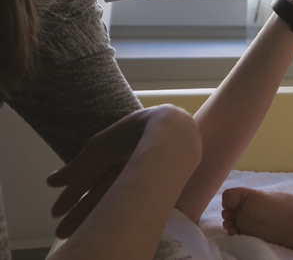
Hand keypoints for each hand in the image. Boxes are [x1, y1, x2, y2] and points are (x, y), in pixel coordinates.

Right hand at [47, 105, 199, 237]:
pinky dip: (114, 213)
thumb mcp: (98, 149)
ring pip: (114, 199)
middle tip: (61, 232)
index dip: (73, 194)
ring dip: (93, 217)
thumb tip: (50, 183)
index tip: (56, 212)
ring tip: (73, 235)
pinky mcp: (155, 186)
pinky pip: (130, 202)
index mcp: (115, 151)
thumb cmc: (133, 133)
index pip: (90, 176)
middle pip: (101, 192)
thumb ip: (77, 167)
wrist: (169, 131)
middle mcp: (128, 164)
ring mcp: (142, 174)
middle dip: (80, 212)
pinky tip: (102, 228)